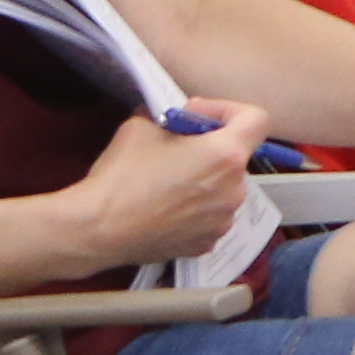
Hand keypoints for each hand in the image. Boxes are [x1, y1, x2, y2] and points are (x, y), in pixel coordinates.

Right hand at [64, 107, 266, 267]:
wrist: (98, 229)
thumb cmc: (122, 176)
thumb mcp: (142, 124)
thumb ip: (170, 117)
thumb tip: (174, 119)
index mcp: (226, 156)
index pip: (256, 119)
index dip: (229, 110)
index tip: (198, 116)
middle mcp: (234, 190)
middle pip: (235, 156)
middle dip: (209, 147)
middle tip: (176, 145)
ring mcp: (222, 221)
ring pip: (222, 188)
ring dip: (203, 179)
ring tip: (167, 179)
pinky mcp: (206, 244)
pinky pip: (209, 216)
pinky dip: (194, 207)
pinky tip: (164, 205)